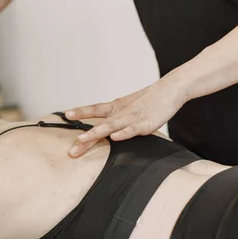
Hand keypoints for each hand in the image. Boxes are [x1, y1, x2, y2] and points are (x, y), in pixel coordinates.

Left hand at [65, 76, 187, 156]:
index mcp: (115, 108)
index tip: (66, 114)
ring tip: (83, 139)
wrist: (171, 89)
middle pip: (99, 125)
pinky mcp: (146, 124)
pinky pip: (133, 130)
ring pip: (111, 127)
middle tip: (71, 150)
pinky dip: (124, 133)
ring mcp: (132, 118)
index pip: (94, 109)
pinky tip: (115, 138)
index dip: (81, 111)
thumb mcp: (127, 107)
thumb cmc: (148, 100)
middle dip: (84, 138)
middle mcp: (120, 113)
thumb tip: (102, 130)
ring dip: (96, 133)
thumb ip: (114, 117)